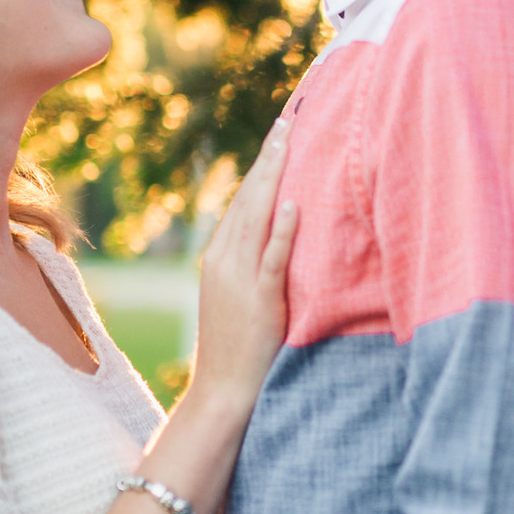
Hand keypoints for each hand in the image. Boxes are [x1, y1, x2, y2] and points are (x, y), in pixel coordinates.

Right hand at [187, 119, 299, 410]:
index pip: (243, 201)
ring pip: (257, 216)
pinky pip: (272, 258)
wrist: (223, 392)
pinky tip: (294, 202)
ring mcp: (239, 278)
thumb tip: (279, 238)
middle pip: (249, 197)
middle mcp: (224, 260)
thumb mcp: (240, 298)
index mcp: (219, 257)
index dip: (262, 167)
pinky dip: (283, 229)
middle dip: (269, 158)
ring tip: (291, 141)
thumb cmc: (239, 349)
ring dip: (276, 177)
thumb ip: (254, 266)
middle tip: (287, 122)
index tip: (278, 136)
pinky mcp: (259, 300)